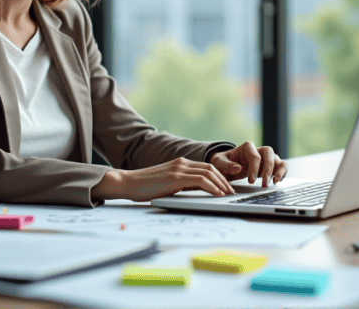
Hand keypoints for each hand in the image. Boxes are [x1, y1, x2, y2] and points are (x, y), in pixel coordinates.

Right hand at [91, 157, 234, 200]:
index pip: (206, 167)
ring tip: (227, 194)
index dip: (219, 177)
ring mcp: (178, 169)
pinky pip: (200, 180)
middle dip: (224, 180)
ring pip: (208, 173)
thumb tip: (197, 190)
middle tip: (231, 192)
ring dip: (221, 184)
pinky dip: (212, 186)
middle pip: (211, 168)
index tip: (226, 188)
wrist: (127, 183)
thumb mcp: (168, 183)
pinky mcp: (175, 177)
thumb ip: (182, 183)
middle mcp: (181, 163)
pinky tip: (217, 194)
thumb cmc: (145, 186)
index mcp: (180, 163)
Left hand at [209, 141, 286, 187]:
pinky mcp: (269, 166)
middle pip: (269, 154)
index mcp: (246, 147)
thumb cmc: (223, 162)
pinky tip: (277, 181)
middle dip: (268, 169)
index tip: (250, 181)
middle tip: (263, 183)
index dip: (254, 168)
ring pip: (278, 159)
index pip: (255, 156)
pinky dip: (282, 173)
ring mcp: (265, 158)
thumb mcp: (219, 163)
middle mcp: (258, 150)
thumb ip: (226, 165)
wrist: (225, 166)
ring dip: (279, 170)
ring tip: (275, 182)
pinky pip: (281, 167)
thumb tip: (238, 168)